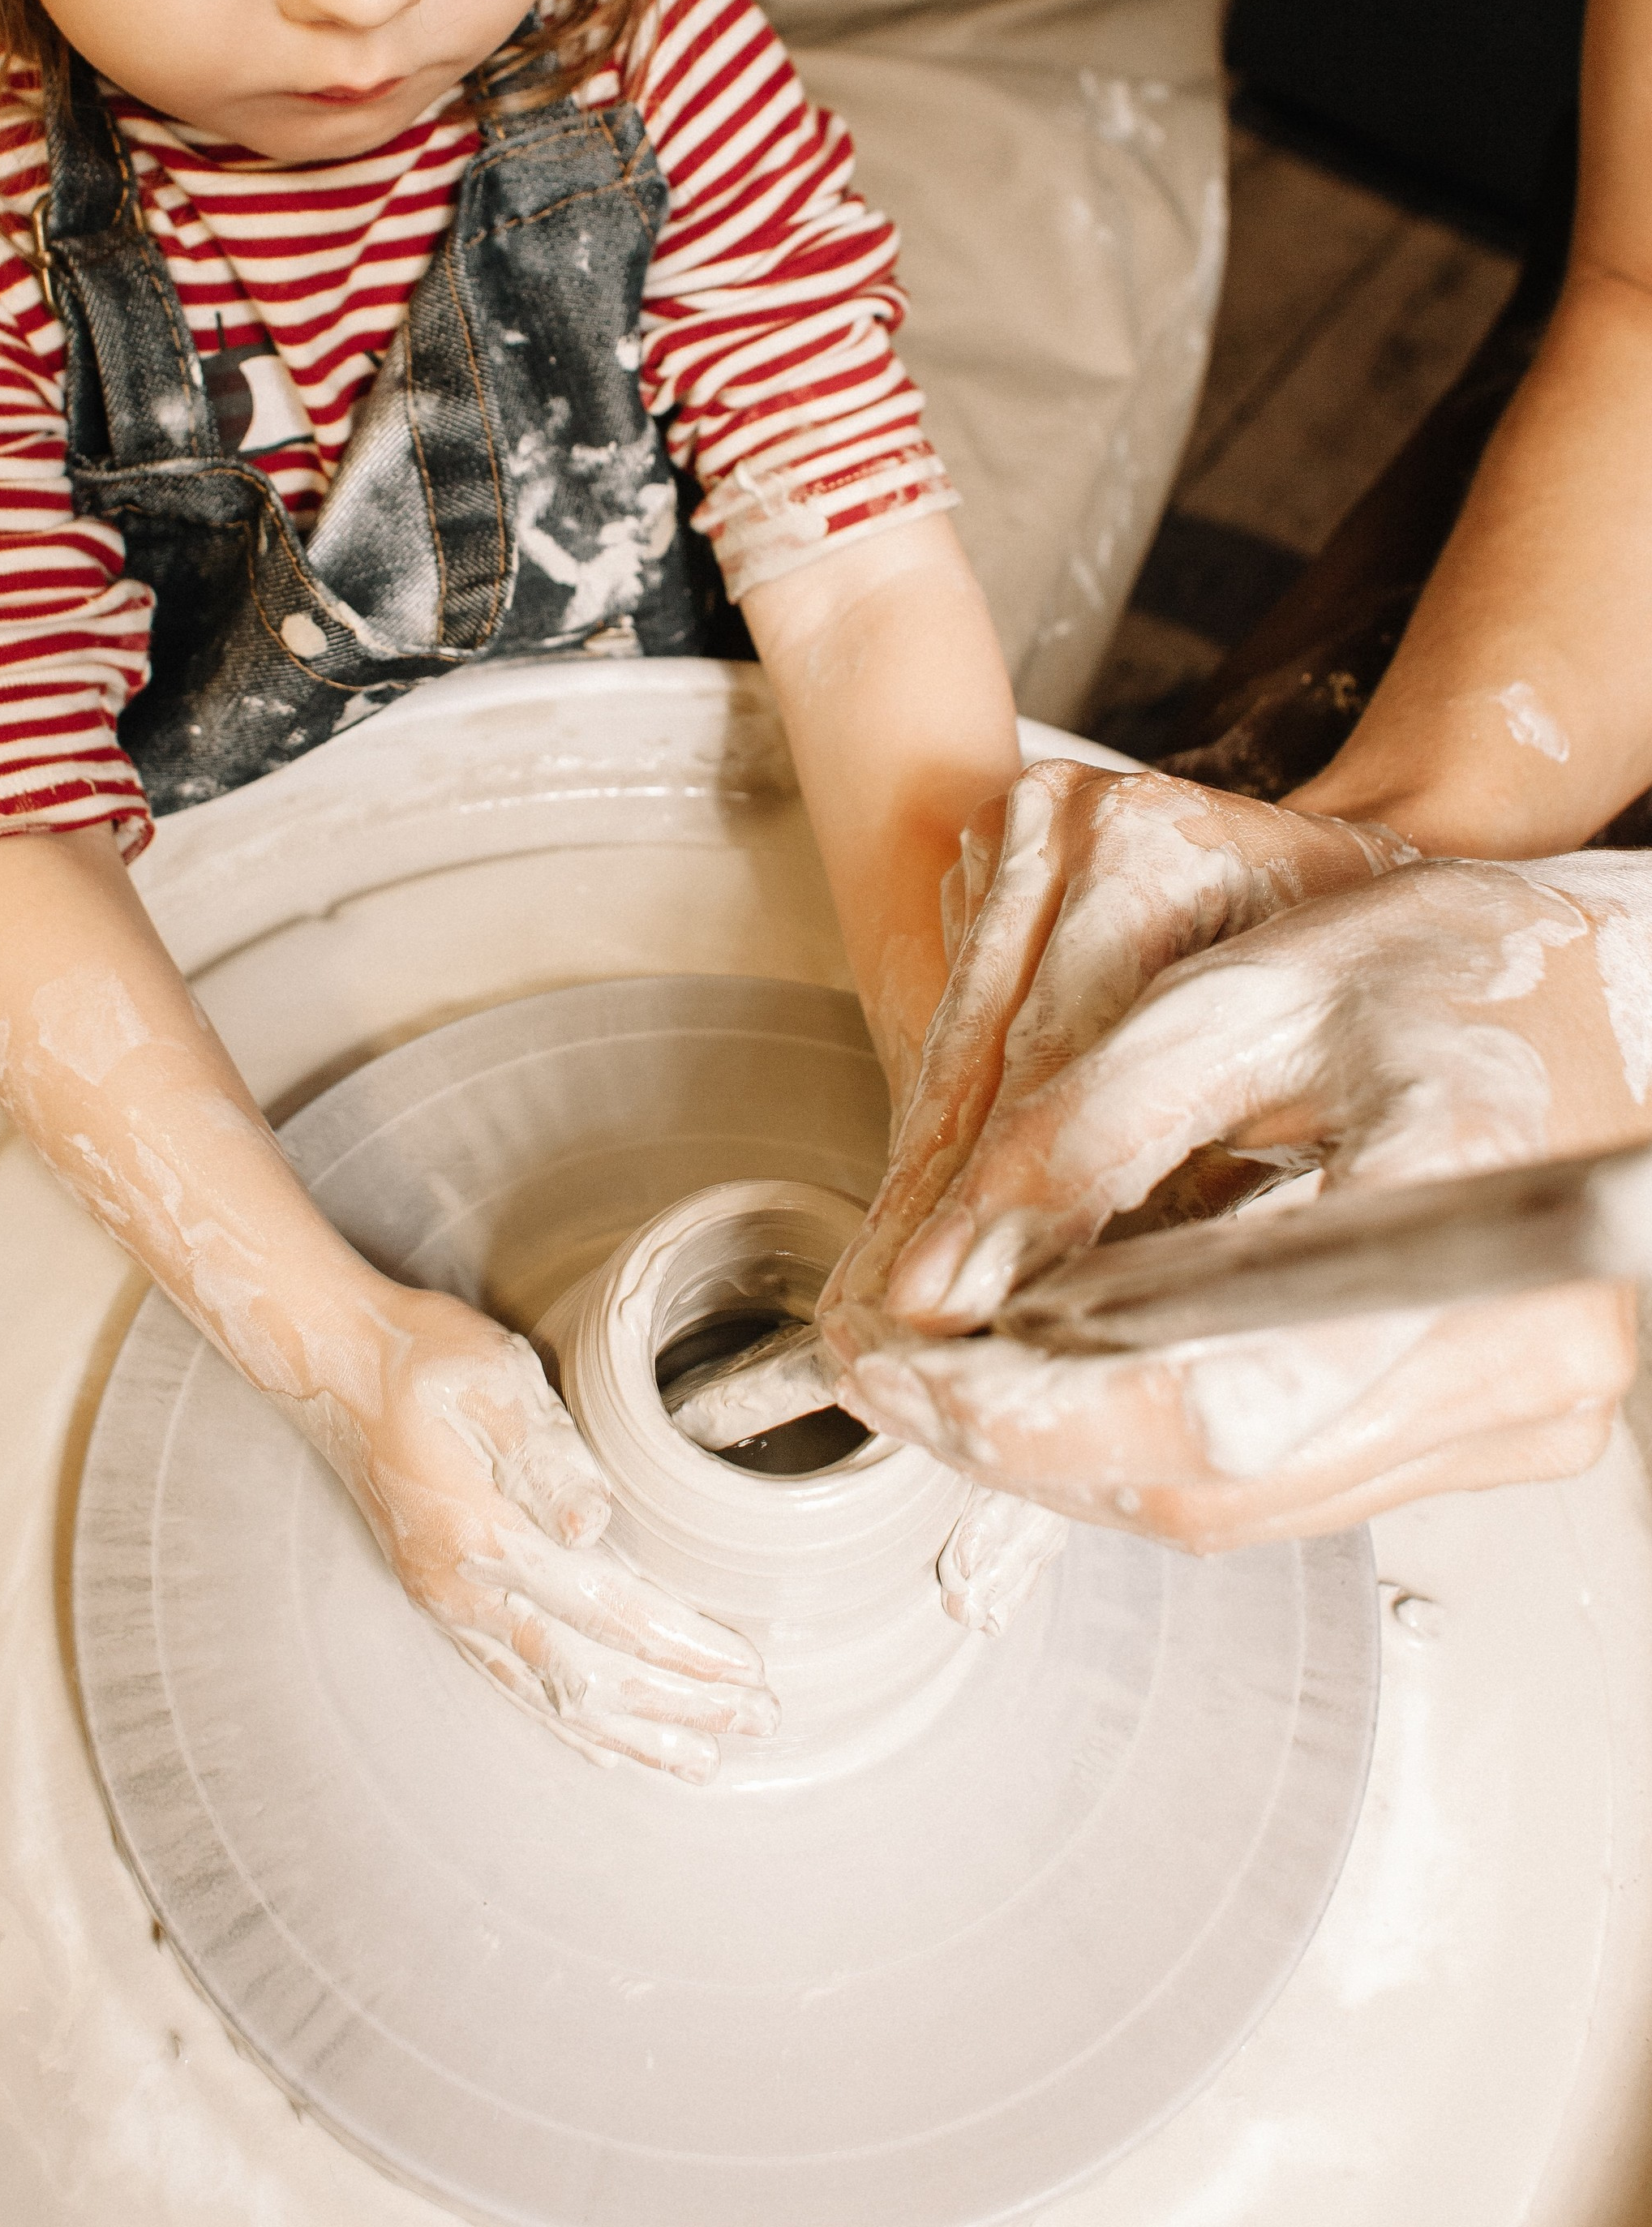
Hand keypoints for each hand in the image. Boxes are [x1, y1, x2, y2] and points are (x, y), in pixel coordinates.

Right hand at [289, 1281, 778, 1780]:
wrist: (329, 1363)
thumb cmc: (422, 1359)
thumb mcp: (490, 1380)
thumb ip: (543, 1451)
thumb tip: (593, 1522)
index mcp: (485, 1537)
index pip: (607, 1613)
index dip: (680, 1650)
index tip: (747, 1672)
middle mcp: (462, 1592)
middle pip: (587, 1675)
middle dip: (677, 1707)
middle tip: (758, 1722)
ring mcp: (446, 1605)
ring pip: (550, 1695)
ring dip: (630, 1732)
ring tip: (697, 1762)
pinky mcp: (438, 1599)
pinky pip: (510, 1682)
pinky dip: (565, 1722)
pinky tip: (603, 1744)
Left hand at [822, 857, 1643, 1548]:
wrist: (1613, 989)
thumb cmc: (1447, 962)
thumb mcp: (1242, 1001)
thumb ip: (1082, 1135)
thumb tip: (935, 1285)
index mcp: (1455, 1227)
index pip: (1203, 1408)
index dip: (1018, 1412)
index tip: (889, 1366)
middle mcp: (1516, 1363)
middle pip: (1209, 1486)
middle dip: (1015, 1441)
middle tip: (890, 1367)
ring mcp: (1522, 1417)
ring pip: (1238, 1507)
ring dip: (1073, 1453)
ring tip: (955, 1364)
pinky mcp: (1499, 1432)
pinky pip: (1291, 1482)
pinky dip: (1157, 1439)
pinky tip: (1076, 1367)